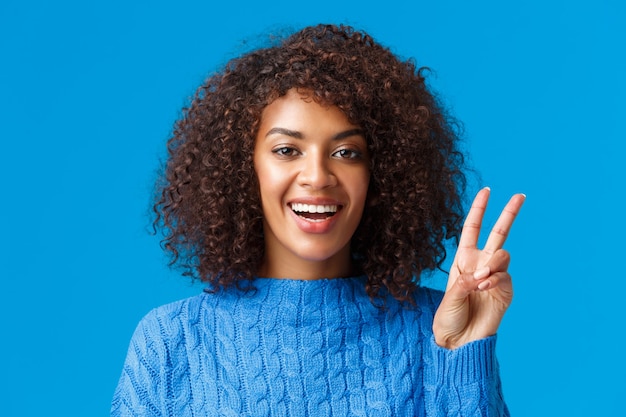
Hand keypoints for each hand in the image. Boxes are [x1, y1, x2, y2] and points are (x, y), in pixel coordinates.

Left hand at [433, 187, 524, 348]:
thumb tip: (483, 274)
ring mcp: (495, 276)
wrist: (459, 341)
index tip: (487, 190)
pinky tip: (484, 288)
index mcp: (463, 260)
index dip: (479, 210)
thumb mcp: (450, 296)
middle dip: (509, 213)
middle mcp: (481, 264)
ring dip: (492, 263)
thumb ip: (466, 281)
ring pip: (503, 254)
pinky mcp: (506, 291)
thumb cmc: (448, 318)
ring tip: (480, 279)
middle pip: (498, 233)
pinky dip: (495, 279)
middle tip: (520, 195)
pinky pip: (505, 275)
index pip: (472, 229)